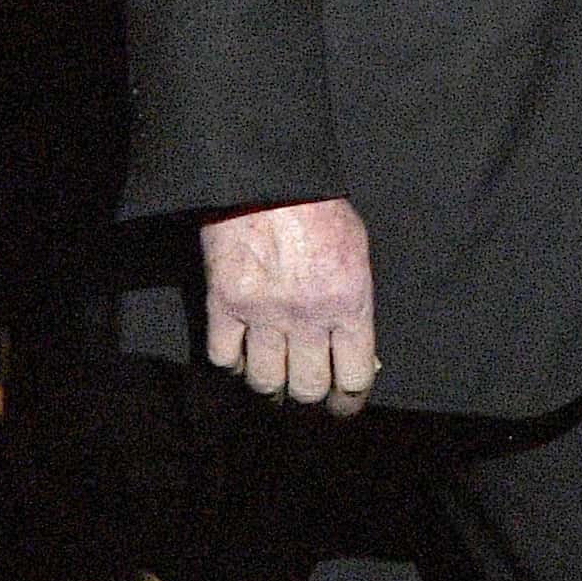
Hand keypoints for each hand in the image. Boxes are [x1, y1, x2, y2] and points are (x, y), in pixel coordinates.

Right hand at [201, 196, 378, 414]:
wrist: (267, 177)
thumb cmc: (319, 208)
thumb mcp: (357, 252)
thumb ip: (354, 304)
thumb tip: (356, 352)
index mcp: (349, 302)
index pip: (353, 377)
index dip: (348, 398)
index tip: (342, 403)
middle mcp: (307, 317)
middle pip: (306, 388)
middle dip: (307, 393)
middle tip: (304, 389)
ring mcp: (263, 314)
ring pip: (264, 381)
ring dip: (268, 382)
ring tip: (271, 374)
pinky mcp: (224, 304)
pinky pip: (224, 358)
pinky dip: (231, 360)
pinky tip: (239, 350)